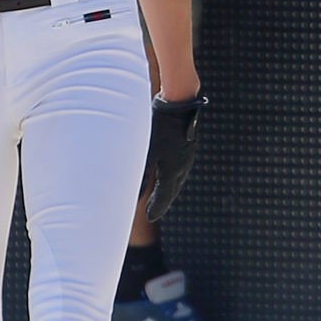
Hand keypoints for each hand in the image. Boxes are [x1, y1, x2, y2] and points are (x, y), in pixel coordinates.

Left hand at [143, 94, 205, 221]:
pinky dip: (172, 176)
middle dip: (163, 202)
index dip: (156, 207)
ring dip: (168, 190)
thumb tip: (133, 193)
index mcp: (173, 171)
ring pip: (176, 179)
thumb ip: (140, 173)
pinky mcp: (186, 146)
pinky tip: (168, 172)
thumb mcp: (147, 150)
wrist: (180, 103)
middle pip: (172, 190)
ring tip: (161, 196)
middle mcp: (182, 166)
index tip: (150, 217)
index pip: (164, 196)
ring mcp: (187, 156)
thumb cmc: (161, 125)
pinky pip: (179, 167)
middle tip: (154, 211)